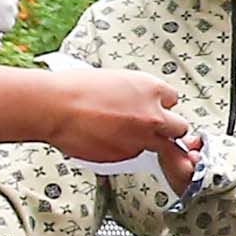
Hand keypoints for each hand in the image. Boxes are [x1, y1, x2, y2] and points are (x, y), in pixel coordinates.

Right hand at [41, 64, 195, 177]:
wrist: (55, 107)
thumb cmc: (76, 88)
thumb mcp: (116, 80)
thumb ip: (136, 93)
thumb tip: (138, 100)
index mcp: (150, 89)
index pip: (173, 99)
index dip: (161, 104)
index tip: (154, 106)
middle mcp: (152, 115)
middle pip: (179, 128)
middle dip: (168, 128)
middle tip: (152, 127)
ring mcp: (141, 138)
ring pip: (158, 146)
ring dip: (144, 140)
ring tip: (118, 131)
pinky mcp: (125, 155)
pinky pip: (132, 154)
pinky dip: (123, 149)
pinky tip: (104, 138)